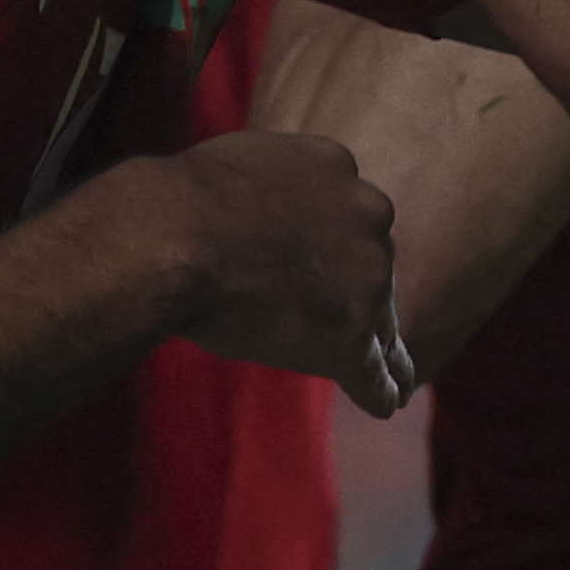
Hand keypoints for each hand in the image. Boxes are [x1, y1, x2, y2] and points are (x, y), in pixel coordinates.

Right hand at [119, 130, 414, 415]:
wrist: (174, 238)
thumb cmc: (183, 202)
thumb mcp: (241, 164)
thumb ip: (271, 183)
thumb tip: (256, 202)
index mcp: (339, 169)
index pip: (350, 214)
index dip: (339, 247)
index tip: (331, 269)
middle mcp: (367, 215)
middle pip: (373, 265)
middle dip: (360, 293)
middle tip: (354, 323)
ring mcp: (365, 278)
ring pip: (379, 321)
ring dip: (380, 348)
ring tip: (396, 378)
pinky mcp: (351, 334)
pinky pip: (374, 370)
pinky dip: (378, 390)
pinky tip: (386, 404)